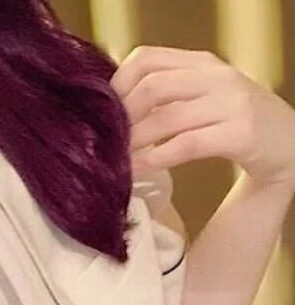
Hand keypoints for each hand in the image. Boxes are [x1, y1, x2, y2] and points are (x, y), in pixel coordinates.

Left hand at [111, 45, 294, 190]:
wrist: (289, 147)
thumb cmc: (237, 125)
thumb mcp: (204, 98)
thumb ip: (169, 96)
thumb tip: (117, 108)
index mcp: (202, 63)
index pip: (147, 58)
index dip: (118, 84)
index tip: (105, 113)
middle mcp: (217, 77)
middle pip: (153, 86)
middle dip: (124, 116)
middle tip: (107, 141)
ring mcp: (232, 103)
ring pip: (167, 117)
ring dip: (136, 140)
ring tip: (117, 159)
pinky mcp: (241, 134)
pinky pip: (188, 144)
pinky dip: (157, 158)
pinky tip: (140, 169)